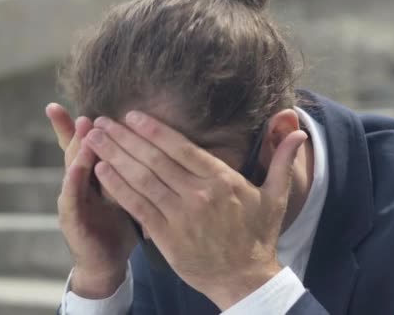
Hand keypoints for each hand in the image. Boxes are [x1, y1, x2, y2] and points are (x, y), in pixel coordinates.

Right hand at [46, 104, 137, 297]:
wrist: (106, 260)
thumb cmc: (120, 224)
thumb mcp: (128, 191)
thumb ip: (134, 168)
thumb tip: (159, 143)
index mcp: (96, 175)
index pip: (89, 145)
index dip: (85, 126)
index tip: (85, 104)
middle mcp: (80, 183)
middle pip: (78, 151)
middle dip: (81, 132)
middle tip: (89, 114)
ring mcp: (72, 200)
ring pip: (74, 169)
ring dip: (79, 151)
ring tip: (86, 133)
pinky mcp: (71, 220)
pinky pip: (72, 198)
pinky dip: (74, 182)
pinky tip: (78, 168)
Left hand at [85, 111, 306, 309]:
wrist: (245, 278)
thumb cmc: (258, 236)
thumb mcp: (275, 196)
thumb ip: (282, 161)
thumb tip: (299, 130)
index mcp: (222, 181)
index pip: (181, 148)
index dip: (154, 130)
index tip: (132, 115)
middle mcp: (199, 195)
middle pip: (155, 160)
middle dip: (124, 138)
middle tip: (102, 121)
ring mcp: (180, 216)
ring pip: (141, 180)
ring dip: (115, 157)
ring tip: (94, 139)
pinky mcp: (167, 236)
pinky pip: (137, 207)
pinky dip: (117, 188)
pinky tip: (101, 171)